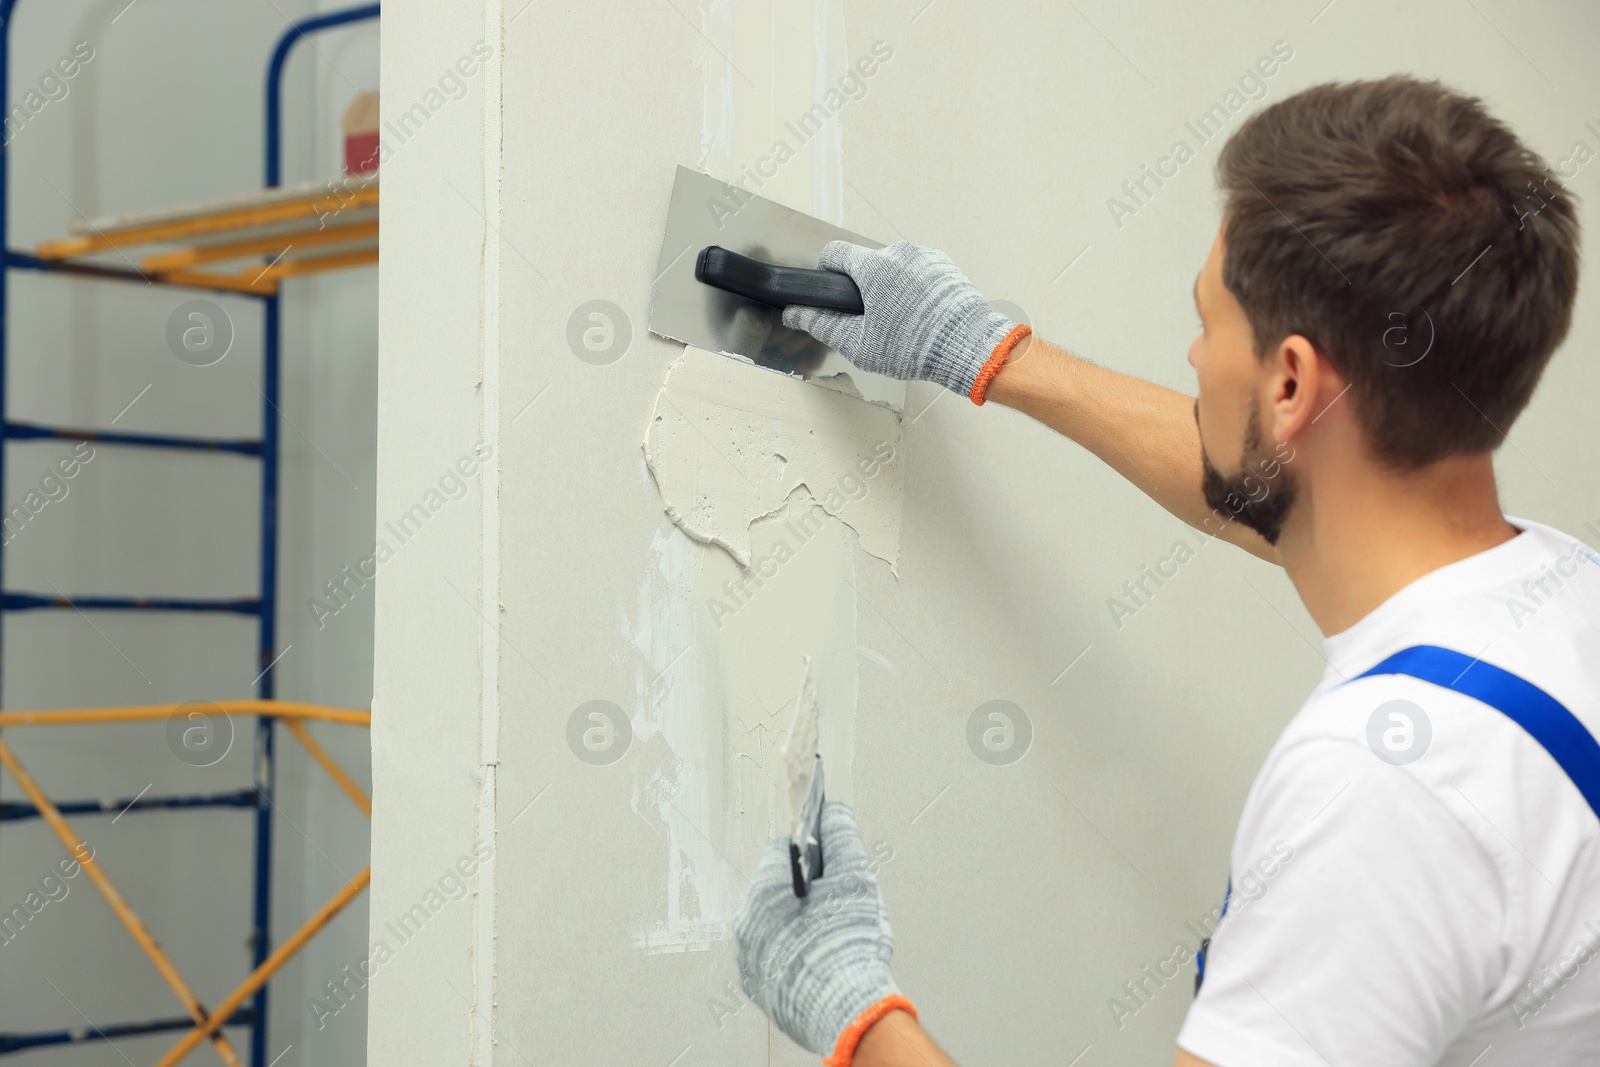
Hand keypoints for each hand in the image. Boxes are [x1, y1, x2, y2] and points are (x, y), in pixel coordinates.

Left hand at [735, 801, 914, 1064]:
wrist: (847, 1014)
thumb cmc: (849, 943)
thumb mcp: (855, 879)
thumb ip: (842, 837)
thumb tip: (835, 810)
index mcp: (765, 889)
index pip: (784, 849)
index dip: (812, 849)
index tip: (832, 861)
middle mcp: (746, 921)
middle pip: (776, 888)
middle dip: (804, 889)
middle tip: (838, 903)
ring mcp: (748, 957)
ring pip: (773, 923)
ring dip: (796, 921)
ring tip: (831, 934)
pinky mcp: (757, 986)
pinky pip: (772, 956)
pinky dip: (791, 953)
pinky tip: (819, 961)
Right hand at [782, 241, 1029, 402]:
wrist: (968, 346)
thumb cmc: (913, 347)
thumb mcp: (859, 344)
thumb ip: (822, 325)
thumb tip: (795, 314)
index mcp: (874, 267)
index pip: (835, 253)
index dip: (826, 272)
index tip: (831, 291)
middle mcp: (899, 252)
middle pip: (866, 262)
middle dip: (862, 286)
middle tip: (871, 319)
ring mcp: (925, 256)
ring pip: (893, 267)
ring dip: (889, 287)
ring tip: (900, 320)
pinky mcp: (945, 265)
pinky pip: (917, 271)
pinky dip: (913, 287)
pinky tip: (919, 314)